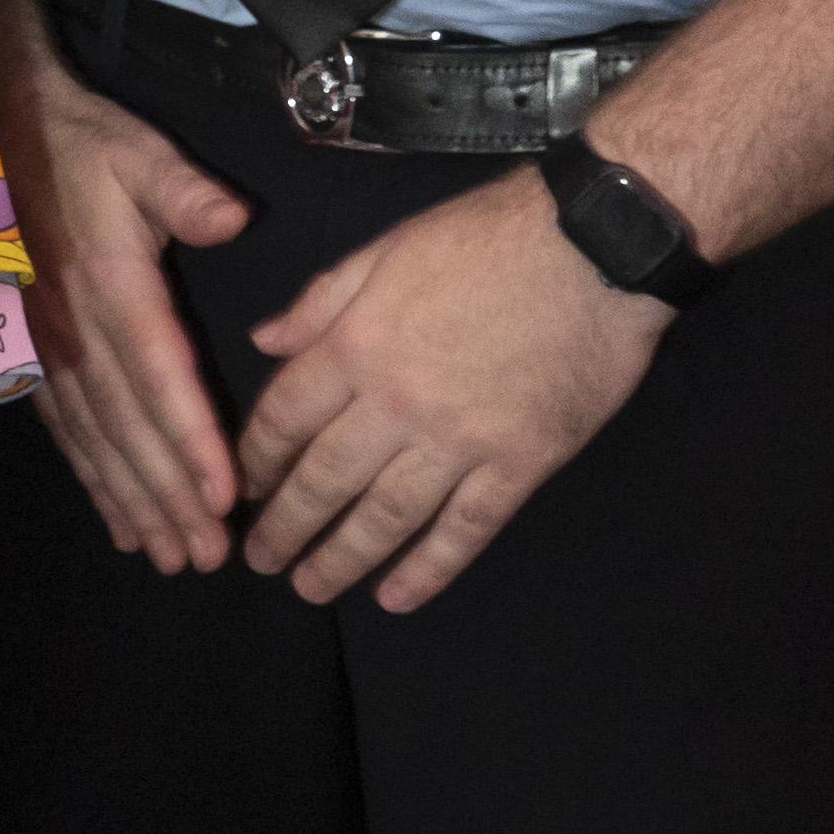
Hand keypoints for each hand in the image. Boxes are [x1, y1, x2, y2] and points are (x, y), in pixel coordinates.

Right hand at [3, 29, 255, 573]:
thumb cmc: (82, 147)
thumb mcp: (136, 152)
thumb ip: (182, 190)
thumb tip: (233, 217)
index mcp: (111, 286)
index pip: (159, 374)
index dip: (191, 437)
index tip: (225, 495)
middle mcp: (78, 331)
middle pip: (130, 427)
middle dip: (169, 495)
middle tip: (210, 555)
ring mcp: (50, 349)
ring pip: (96, 441)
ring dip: (134, 502)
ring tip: (172, 557)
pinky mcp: (36, 355)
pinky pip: (66, 431)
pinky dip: (94, 481)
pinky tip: (121, 522)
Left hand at [234, 172, 666, 611]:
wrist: (594, 248)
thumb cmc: (484, 237)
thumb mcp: (385, 249)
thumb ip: (321, 301)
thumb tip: (262, 341)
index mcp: (355, 346)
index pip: (284, 418)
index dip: (255, 460)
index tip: (239, 490)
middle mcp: (396, 403)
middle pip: (325, 478)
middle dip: (286, 525)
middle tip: (260, 560)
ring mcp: (460, 440)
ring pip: (387, 515)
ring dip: (342, 558)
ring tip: (310, 588)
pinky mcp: (520, 463)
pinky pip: (465, 528)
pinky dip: (428, 568)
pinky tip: (397, 597)